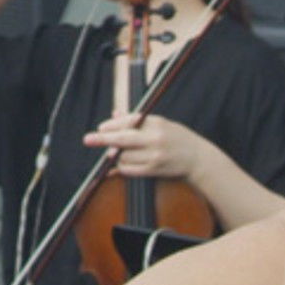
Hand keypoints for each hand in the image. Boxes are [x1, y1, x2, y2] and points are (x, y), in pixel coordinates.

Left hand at [82, 112, 219, 185]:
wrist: (198, 159)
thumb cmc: (177, 138)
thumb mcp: (160, 123)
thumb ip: (136, 120)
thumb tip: (115, 113)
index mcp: (156, 123)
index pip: (129, 122)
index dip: (112, 125)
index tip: (101, 128)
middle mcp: (155, 139)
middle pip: (123, 139)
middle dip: (103, 139)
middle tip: (87, 139)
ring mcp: (154, 156)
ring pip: (124, 156)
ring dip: (115, 156)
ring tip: (117, 153)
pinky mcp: (153, 170)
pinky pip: (129, 169)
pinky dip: (121, 167)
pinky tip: (119, 164)